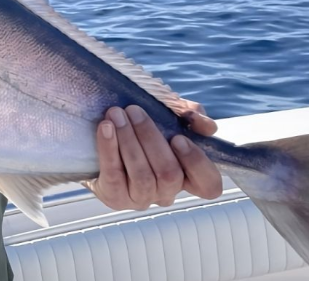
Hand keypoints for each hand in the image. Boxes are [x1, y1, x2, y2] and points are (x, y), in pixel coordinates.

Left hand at [86, 101, 222, 209]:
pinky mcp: (115, 198)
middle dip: (150, 138)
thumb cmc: (141, 133)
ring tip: (116, 114)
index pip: (209, 185)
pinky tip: (105, 127)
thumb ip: (192, 117)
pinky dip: (109, 148)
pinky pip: (114, 174)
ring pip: (142, 175)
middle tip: (134, 110)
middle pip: (169, 174)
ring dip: (128, 140)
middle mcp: (166, 192)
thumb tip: (201, 121)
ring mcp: (141, 199)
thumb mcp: (169, 118)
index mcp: (186, 176)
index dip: (197, 163)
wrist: (99, 147)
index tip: (179, 137)